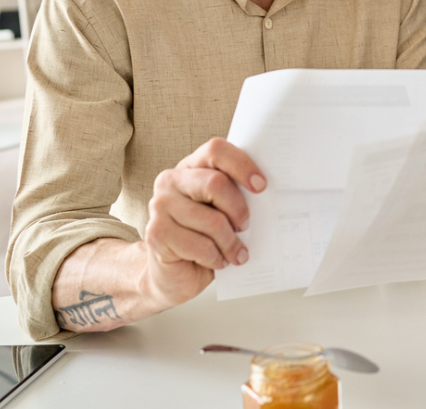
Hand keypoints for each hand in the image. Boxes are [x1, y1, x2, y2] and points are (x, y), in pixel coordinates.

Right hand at [142, 138, 265, 307]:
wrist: (173, 274)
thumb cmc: (205, 238)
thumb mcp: (223, 211)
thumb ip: (235, 195)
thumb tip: (269, 193)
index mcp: (191, 167)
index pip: (216, 150)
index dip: (242, 165)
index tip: (261, 186)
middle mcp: (171, 181)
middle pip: (215, 183)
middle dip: (238, 209)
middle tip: (245, 226)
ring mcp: (160, 206)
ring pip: (212, 221)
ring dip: (230, 243)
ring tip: (235, 253)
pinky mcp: (156, 233)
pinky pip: (201, 246)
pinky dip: (216, 258)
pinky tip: (217, 261)